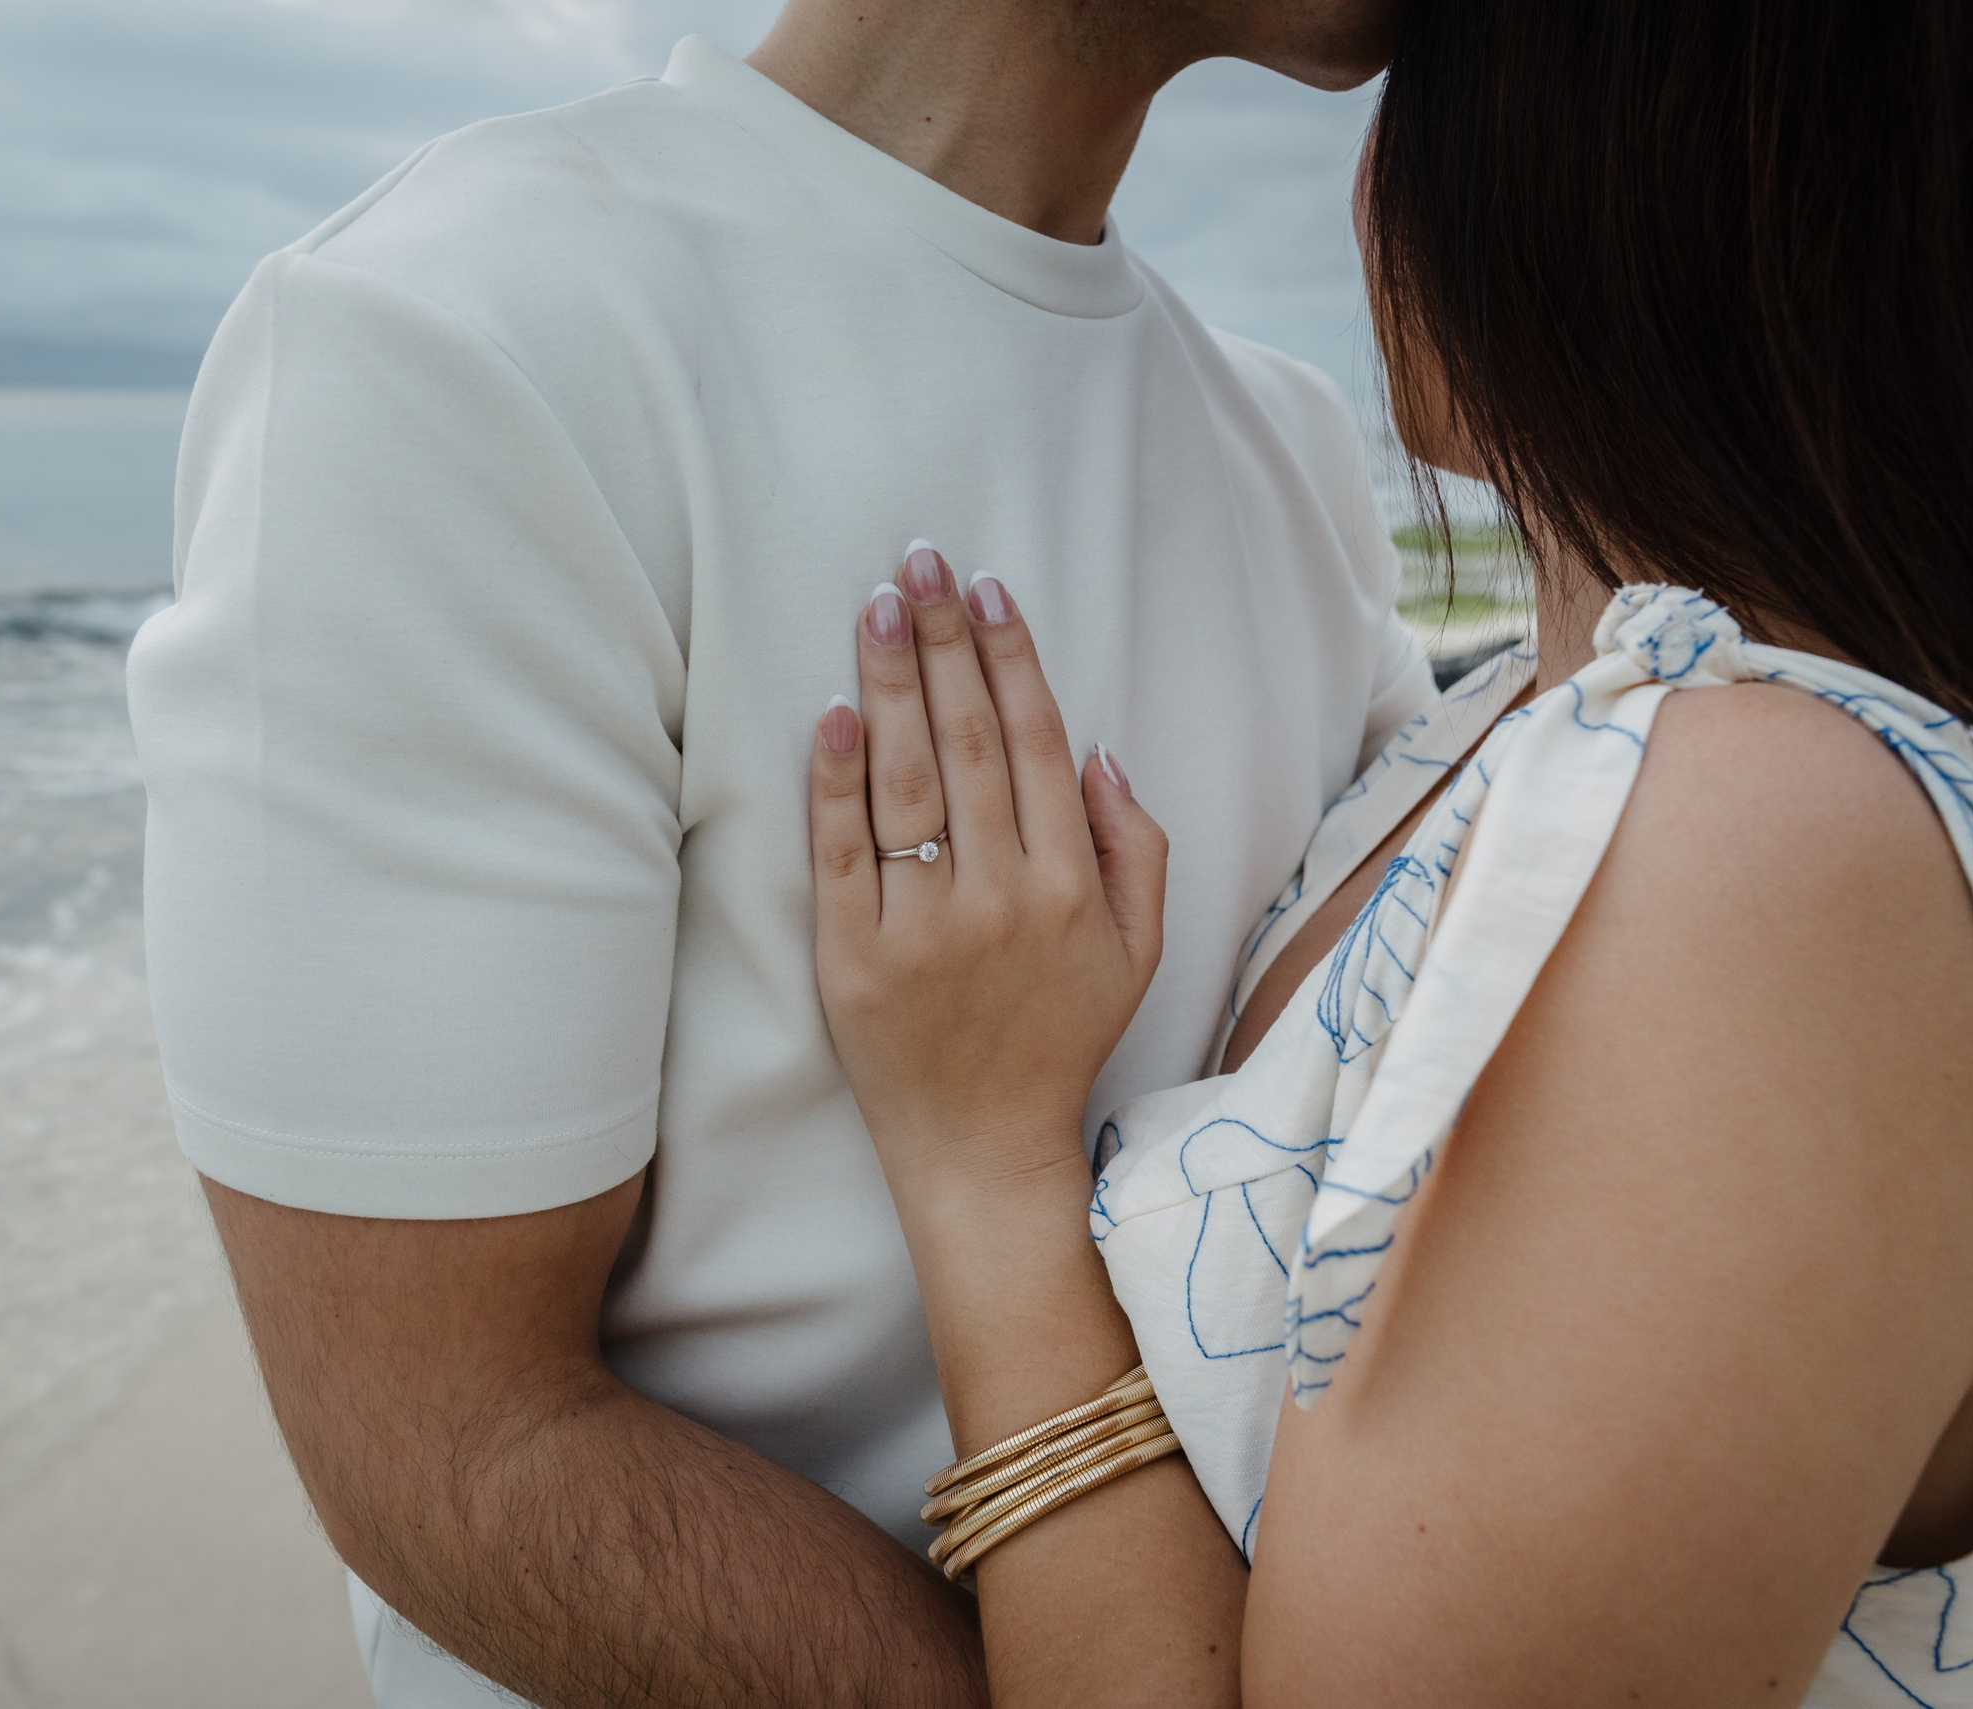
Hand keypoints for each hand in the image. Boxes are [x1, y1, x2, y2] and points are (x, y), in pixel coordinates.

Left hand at [808, 543, 1167, 1202]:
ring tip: (879, 605)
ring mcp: (923, 927)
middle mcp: (1000, 896)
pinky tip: (833, 710)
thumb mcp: (1139, 951)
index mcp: (1070, 886)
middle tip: (920, 561)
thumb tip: (1100, 751)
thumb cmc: (1060, 1037)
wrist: (982, 1146)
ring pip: (905, 780)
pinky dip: (836, 778)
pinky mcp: (852, 957)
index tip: (987, 589)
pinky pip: (842, 852)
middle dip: (945, 641)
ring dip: (892, 681)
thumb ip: (1137, 848)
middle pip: (966, 741)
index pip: (1035, 743)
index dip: (1011, 658)